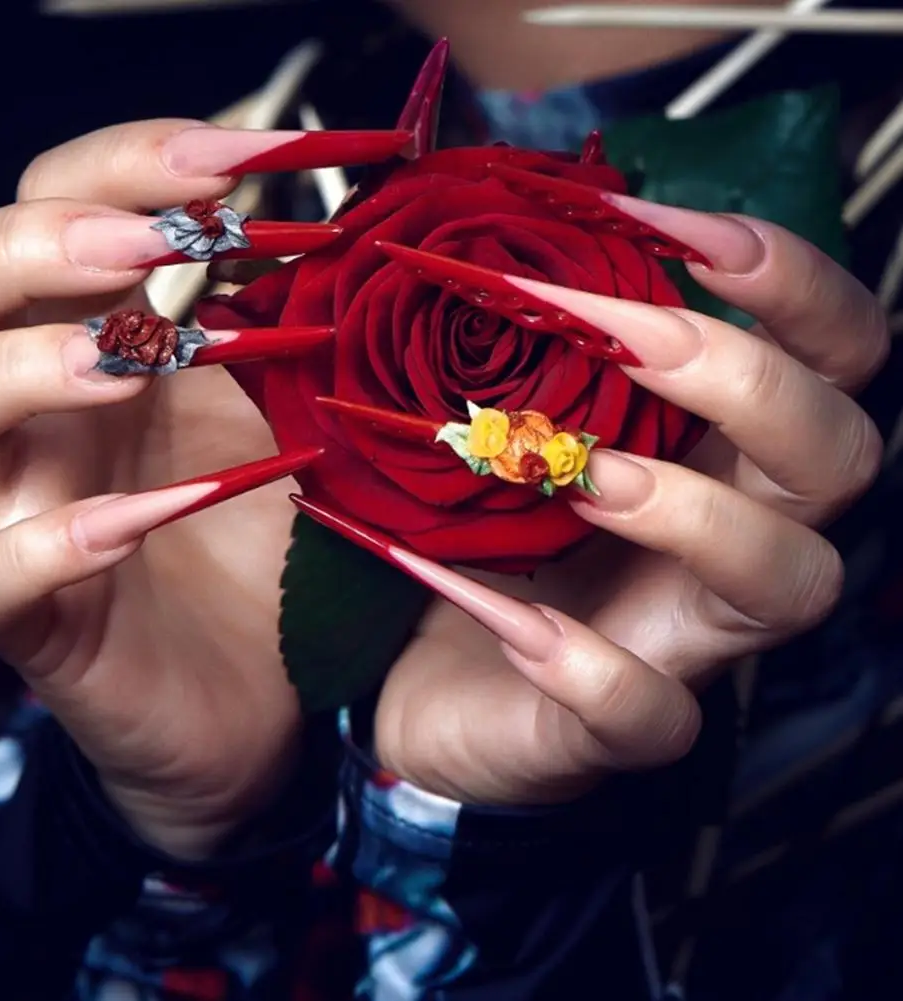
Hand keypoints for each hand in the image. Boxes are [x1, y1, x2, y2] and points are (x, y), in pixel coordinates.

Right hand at [0, 119, 412, 856]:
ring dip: (18, 365)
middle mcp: (37, 419)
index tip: (241, 155)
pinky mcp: (37, 622)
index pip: (53, 212)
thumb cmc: (267, 544)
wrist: (262, 694)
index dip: (123, 165)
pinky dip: (54, 542)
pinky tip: (137, 518)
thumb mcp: (280, 411)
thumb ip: (275, 328)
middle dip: (34, 243)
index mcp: (96, 345)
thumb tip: (329, 227)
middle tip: (151, 245)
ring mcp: (20, 513)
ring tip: (123, 362)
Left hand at [299, 205, 887, 804]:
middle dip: (748, 380)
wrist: (403, 678)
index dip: (789, 281)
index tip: (674, 227)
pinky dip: (587, 666)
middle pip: (838, 454)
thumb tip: (455, 227)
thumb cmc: (453, 531)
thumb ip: (486, 341)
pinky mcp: (619, 726)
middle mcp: (723, 537)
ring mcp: (682, 637)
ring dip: (693, 512)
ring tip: (583, 477)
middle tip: (626, 337)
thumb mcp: (473, 420)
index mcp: (706, 447)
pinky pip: (651, 713)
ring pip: (788, 581)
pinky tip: (507, 620)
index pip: (825, 352)